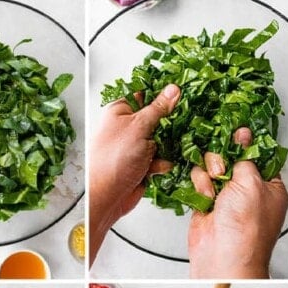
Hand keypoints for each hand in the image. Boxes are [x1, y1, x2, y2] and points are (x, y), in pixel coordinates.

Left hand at [90, 84, 180, 264]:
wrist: (105, 197)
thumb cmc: (112, 159)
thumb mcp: (138, 126)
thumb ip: (158, 108)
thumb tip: (172, 90)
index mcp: (121, 111)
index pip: (146, 94)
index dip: (163, 94)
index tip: (182, 93)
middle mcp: (128, 127)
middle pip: (158, 118)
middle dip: (170, 125)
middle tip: (179, 125)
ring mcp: (136, 146)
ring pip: (163, 140)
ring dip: (167, 146)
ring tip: (165, 150)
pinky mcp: (143, 164)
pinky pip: (161, 158)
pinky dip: (162, 163)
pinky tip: (159, 167)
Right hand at [188, 130, 287, 278]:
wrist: (224, 258)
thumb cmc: (247, 229)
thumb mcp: (252, 183)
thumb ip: (244, 157)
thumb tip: (243, 136)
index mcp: (269, 186)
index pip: (257, 155)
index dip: (245, 142)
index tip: (236, 131)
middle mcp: (248, 191)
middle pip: (230, 157)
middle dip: (223, 160)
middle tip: (223, 170)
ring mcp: (226, 197)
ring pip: (211, 167)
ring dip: (210, 174)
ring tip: (214, 187)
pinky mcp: (206, 203)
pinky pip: (199, 182)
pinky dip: (200, 186)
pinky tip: (206, 198)